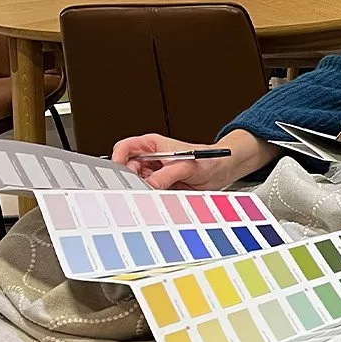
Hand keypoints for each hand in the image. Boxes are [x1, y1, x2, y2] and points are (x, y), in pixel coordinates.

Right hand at [110, 129, 278, 190]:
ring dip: (142, 190)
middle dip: (131, 180)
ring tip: (155, 192)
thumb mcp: (186, 165)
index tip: (118, 173)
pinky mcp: (160, 185)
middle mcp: (150, 158)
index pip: (125, 148)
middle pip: (127, 169)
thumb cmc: (208, 160)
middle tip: (139, 188)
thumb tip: (150, 184)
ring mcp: (154, 172)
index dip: (118, 159)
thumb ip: (166, 175)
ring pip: (137, 183)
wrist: (222, 171)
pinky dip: (151, 196)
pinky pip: (148, 192)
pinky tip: (159, 197)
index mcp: (152, 145)